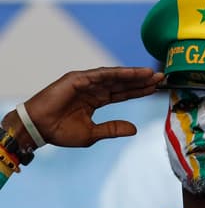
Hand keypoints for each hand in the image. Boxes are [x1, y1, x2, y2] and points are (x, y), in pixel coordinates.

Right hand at [14, 67, 162, 147]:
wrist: (39, 129)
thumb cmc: (61, 132)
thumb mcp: (93, 133)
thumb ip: (113, 129)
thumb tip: (135, 129)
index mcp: (96, 100)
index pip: (123, 93)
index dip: (139, 91)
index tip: (156, 88)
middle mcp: (93, 89)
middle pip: (122, 83)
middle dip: (141, 80)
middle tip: (161, 77)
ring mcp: (85, 83)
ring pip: (114, 77)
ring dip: (133, 74)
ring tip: (151, 74)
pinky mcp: (77, 79)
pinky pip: (101, 75)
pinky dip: (118, 73)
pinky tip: (133, 73)